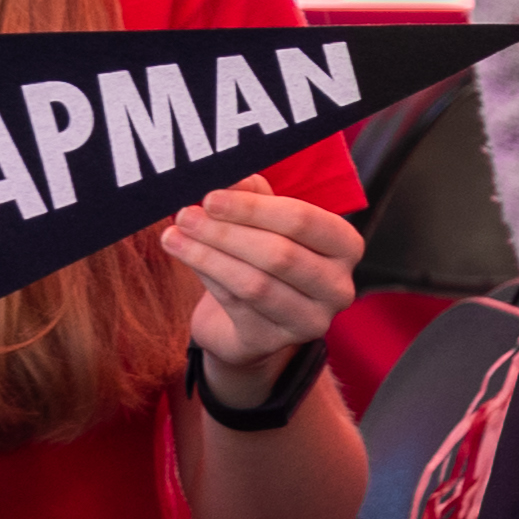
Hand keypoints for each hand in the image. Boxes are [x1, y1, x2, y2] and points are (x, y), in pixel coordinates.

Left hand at [167, 181, 362, 383]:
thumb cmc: (263, 258)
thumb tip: (230, 177)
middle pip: (279, 255)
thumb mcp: (265, 222)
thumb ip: (253, 195)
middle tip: (185, 215)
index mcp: (344, 246)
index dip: (253, 208)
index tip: (210, 197)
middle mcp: (337, 287)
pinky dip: (207, 278)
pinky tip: (185, 258)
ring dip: (208, 256)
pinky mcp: (274, 341)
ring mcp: (310, 320)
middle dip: (226, 232)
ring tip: (173, 237)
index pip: (302, 220)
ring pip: (255, 284)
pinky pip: (236, 306)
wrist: (253, 320)